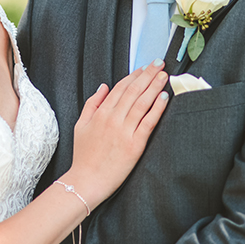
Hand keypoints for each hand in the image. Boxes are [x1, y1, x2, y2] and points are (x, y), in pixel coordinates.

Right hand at [66, 59, 168, 206]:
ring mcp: (125, 131)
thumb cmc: (83, 155)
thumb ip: (92, 104)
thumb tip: (103, 87)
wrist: (87, 181)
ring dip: (154, 87)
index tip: (144, 67)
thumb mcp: (80, 125)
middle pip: (134, 91)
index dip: (134, 76)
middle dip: (148, 75)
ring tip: (164, 76)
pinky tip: (164, 97)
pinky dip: (157, 108)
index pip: (121, 88)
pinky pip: (149, 122)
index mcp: (101, 113)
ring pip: (142, 103)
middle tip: (158, 63)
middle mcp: (114, 119)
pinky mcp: (135, 144)